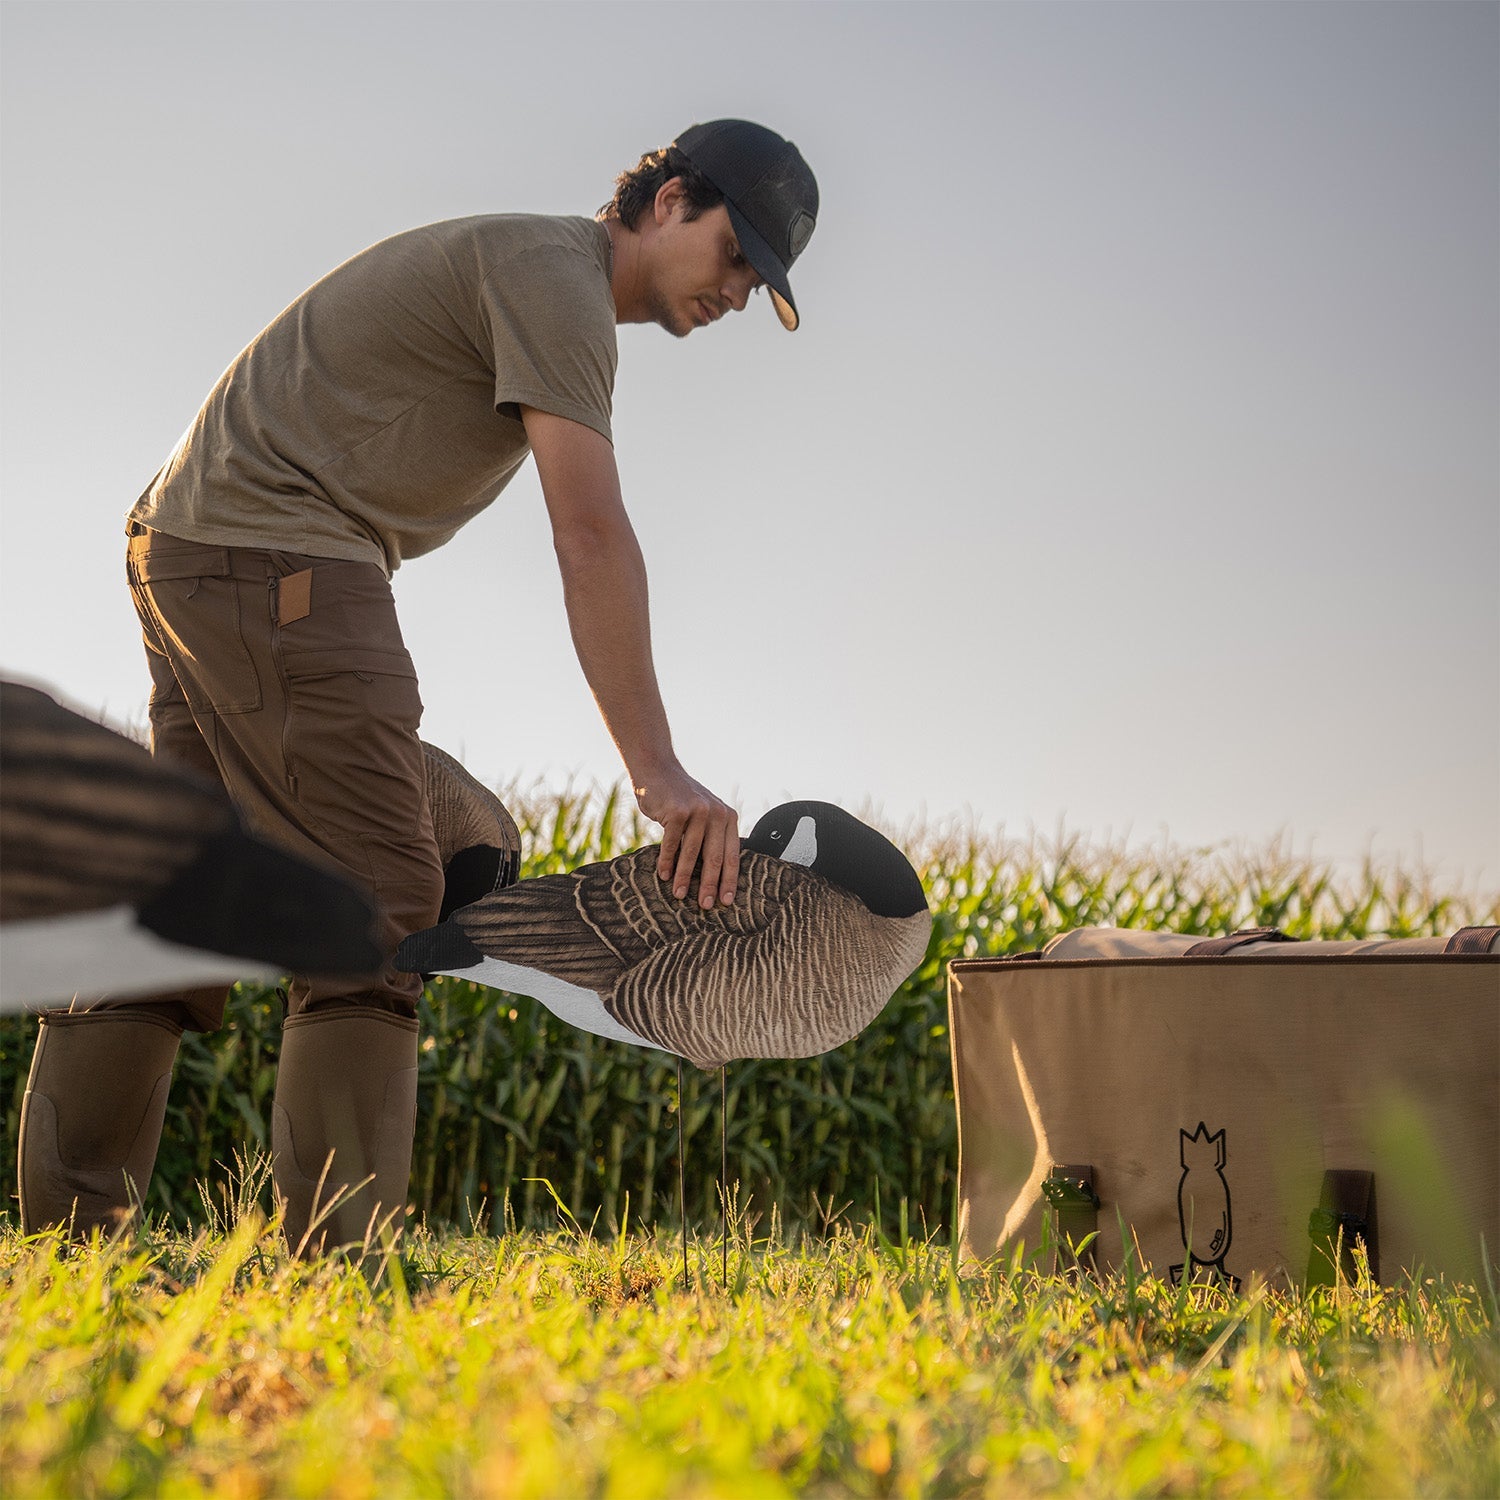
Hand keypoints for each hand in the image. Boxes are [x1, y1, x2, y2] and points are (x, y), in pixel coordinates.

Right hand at [634, 766, 739, 907]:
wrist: (658, 771)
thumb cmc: (680, 799)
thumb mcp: (704, 813)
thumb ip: (713, 836)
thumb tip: (716, 876)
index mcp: (728, 817)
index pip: (732, 854)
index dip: (729, 880)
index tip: (727, 901)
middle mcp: (716, 813)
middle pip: (714, 857)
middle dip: (710, 885)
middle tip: (705, 906)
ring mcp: (697, 811)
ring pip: (692, 853)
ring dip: (684, 877)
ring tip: (679, 896)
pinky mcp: (677, 812)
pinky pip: (671, 844)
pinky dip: (666, 862)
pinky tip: (663, 876)